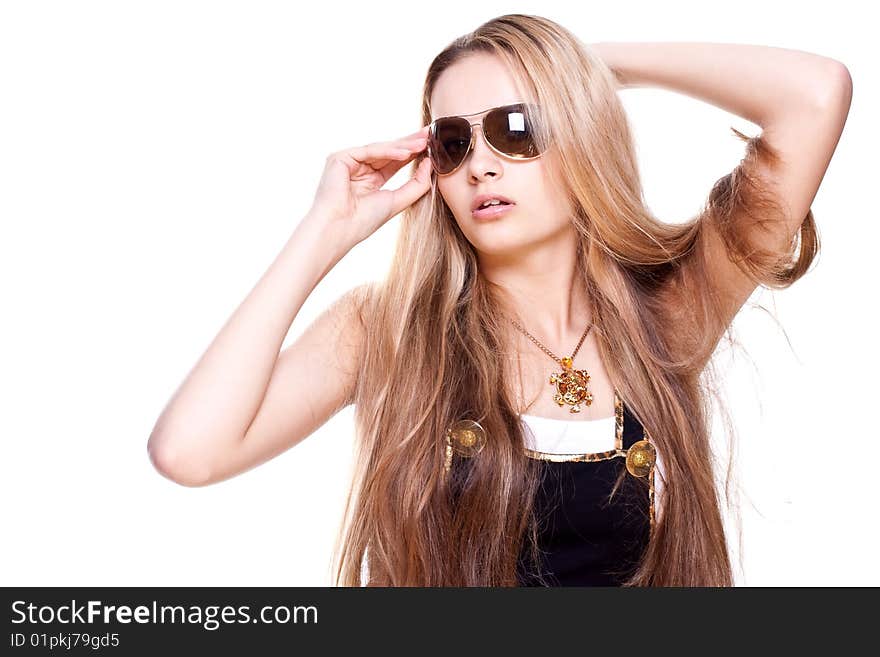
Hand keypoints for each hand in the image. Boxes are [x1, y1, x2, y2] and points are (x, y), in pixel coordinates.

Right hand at [306, 125, 432, 249]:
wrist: (339, 230)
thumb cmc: (363, 221)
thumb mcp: (398, 200)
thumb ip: (417, 184)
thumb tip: (430, 163)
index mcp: (371, 180)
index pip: (396, 161)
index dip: (414, 153)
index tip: (433, 144)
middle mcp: (359, 168)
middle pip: (390, 151)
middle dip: (411, 142)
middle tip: (431, 132)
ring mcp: (349, 161)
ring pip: (381, 149)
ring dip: (404, 146)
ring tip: (424, 143)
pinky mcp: (340, 158)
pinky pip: (369, 150)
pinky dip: (388, 151)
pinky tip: (406, 153)